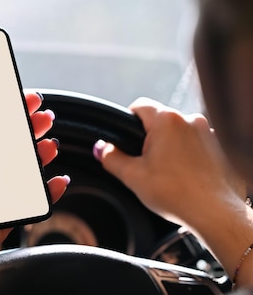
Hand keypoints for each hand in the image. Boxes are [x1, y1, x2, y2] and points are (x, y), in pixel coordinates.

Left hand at [0, 77, 68, 294]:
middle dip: (30, 124)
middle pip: (12, 139)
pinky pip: (35, 196)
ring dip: (42, 150)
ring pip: (26, 163)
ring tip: (49, 143)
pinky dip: (50, 188)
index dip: (6, 107)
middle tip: (43, 114)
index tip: (21, 95)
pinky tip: (57, 179)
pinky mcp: (7, 209)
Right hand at [94, 97, 245, 226]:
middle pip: (159, 120)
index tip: (126, 140)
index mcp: (167, 120)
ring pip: (178, 132)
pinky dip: (186, 155)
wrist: (216, 214)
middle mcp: (190, 120)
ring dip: (169, 146)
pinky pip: (195, 144)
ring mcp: (208, 133)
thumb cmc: (177, 194)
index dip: (127, 121)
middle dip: (149, 138)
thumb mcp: (132, 176)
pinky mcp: (219, 148)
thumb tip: (101, 148)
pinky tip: (183, 176)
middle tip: (144, 163)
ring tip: (166, 173)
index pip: (139, 105)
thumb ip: (111, 158)